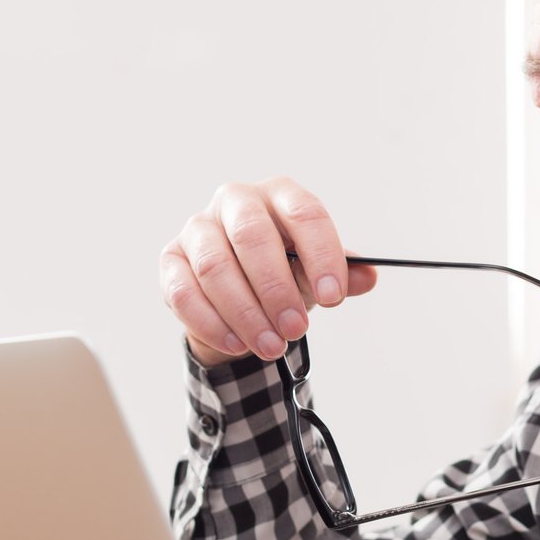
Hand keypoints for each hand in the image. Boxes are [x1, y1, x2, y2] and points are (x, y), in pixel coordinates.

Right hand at [159, 178, 378, 365]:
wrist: (239, 285)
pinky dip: (211, 323)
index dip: (321, 256)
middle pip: (252, 236)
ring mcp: (198, 227)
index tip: (335, 298)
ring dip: (245, 313)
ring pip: (215, 267)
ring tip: (270, 346)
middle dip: (276, 288)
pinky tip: (237, 344)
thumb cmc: (284, 269)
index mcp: (279, 194)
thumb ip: (342, 275)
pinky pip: (183, 291)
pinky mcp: (171, 259)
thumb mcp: (316, 271)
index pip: (304, 214)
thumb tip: (367, 277)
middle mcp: (235, 200)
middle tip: (296, 328)